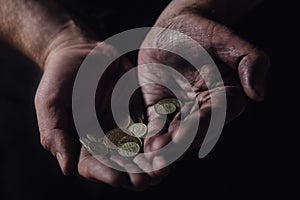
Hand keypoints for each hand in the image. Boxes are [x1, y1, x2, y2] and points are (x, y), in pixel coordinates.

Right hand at [34, 28, 153, 190]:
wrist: (81, 52)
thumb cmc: (60, 78)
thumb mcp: (50, 103)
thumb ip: (54, 134)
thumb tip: (66, 168)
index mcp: (82, 143)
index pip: (93, 166)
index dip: (106, 174)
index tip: (119, 178)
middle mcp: (105, 139)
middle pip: (121, 163)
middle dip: (134, 173)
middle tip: (146, 180)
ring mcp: (124, 126)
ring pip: (140, 150)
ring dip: (151, 161)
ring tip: (163, 168)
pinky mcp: (139, 111)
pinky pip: (152, 126)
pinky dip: (161, 136)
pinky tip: (170, 142)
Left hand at [136, 12, 269, 177]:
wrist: (173, 28)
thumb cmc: (202, 32)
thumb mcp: (227, 40)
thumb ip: (250, 61)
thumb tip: (258, 93)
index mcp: (223, 96)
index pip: (216, 116)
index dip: (200, 127)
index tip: (182, 136)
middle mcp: (202, 108)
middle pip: (193, 131)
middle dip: (177, 146)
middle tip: (161, 160)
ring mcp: (180, 110)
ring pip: (173, 133)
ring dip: (162, 148)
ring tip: (150, 160)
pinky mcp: (160, 108)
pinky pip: (155, 124)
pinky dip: (149, 136)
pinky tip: (142, 148)